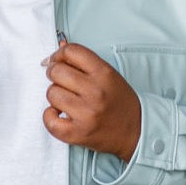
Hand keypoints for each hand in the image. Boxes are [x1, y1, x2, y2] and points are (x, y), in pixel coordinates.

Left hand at [43, 41, 141, 161]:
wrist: (136, 130)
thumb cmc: (118, 101)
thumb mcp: (108, 75)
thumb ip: (84, 63)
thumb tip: (58, 50)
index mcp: (104, 73)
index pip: (72, 52)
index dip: (59, 54)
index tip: (56, 61)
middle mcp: (95, 92)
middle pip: (56, 72)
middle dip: (54, 74)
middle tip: (61, 82)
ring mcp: (86, 114)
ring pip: (51, 94)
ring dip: (55, 96)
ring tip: (66, 101)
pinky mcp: (77, 133)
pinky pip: (49, 120)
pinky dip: (49, 116)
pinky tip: (59, 114)